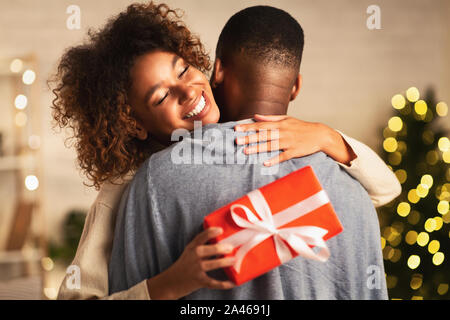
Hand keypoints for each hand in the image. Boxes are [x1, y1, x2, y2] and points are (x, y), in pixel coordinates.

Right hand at [151, 227, 235, 298]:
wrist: (171, 282)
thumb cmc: (184, 264)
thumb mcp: (189, 252)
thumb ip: (201, 245)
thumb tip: (221, 241)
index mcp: (192, 248)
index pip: (200, 237)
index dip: (210, 232)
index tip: (220, 230)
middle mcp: (193, 257)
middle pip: (205, 250)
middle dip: (219, 248)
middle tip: (230, 247)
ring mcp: (196, 270)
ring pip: (211, 265)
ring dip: (223, 262)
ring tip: (233, 260)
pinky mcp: (199, 281)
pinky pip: (213, 283)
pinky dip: (223, 284)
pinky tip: (232, 283)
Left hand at [234, 114, 355, 165]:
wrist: (319, 134)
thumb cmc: (301, 126)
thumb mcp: (286, 119)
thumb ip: (270, 118)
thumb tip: (255, 116)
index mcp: (280, 124)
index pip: (260, 125)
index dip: (248, 127)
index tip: (236, 129)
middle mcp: (283, 132)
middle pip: (263, 135)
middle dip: (249, 138)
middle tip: (236, 141)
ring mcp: (288, 142)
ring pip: (271, 145)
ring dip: (258, 148)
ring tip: (245, 152)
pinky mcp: (294, 152)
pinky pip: (283, 156)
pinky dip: (274, 159)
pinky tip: (265, 163)